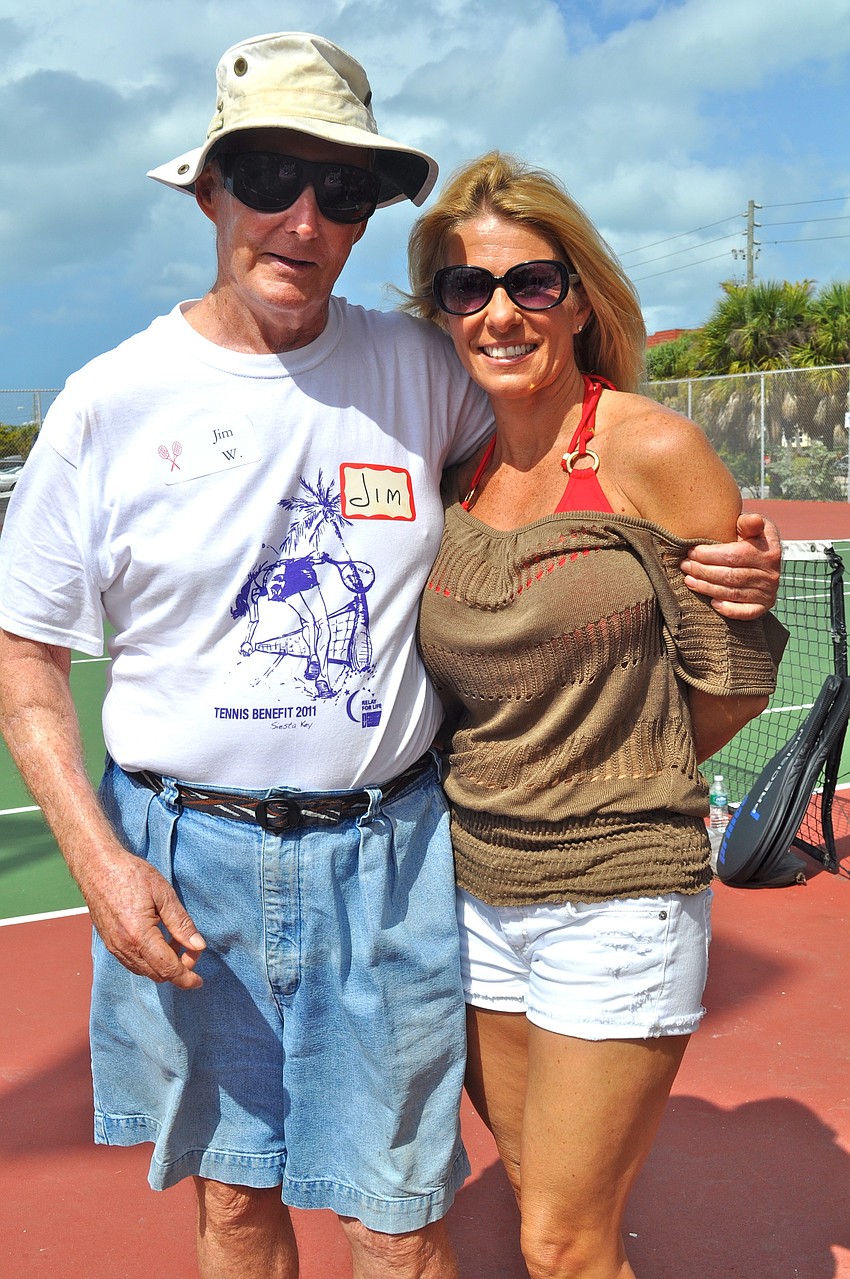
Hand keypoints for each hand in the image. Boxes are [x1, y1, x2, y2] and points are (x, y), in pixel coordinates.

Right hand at [82, 845, 206, 988]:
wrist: (97, 867)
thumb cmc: (131, 875)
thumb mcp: (163, 894)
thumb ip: (181, 923)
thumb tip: (198, 946)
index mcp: (139, 936)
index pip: (168, 969)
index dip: (186, 978)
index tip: (200, 981)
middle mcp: (124, 947)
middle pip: (157, 974)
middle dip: (178, 969)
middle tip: (192, 948)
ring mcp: (114, 947)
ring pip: (144, 971)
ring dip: (164, 965)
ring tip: (176, 940)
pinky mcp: (109, 943)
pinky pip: (133, 963)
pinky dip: (150, 960)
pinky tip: (159, 941)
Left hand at [680, 513, 780, 619]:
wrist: (765, 558)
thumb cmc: (751, 538)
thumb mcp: (752, 526)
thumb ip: (748, 522)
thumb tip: (754, 520)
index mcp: (769, 551)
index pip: (734, 555)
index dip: (710, 555)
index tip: (692, 551)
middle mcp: (771, 573)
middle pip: (730, 575)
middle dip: (703, 571)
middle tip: (685, 565)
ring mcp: (768, 592)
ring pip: (732, 593)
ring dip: (707, 588)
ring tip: (689, 580)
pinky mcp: (763, 606)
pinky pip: (745, 612)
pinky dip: (728, 609)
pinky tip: (712, 603)